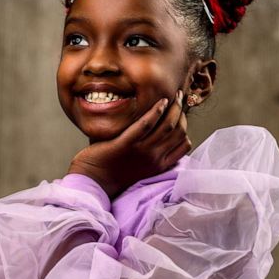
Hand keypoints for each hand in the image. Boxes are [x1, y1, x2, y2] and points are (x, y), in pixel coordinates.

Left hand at [68, 89, 190, 198]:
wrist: (94, 182)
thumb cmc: (114, 173)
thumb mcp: (141, 168)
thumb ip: (152, 155)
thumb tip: (160, 138)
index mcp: (159, 166)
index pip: (184, 145)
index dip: (185, 127)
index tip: (180, 115)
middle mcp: (154, 159)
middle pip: (178, 132)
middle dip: (182, 112)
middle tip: (179, 98)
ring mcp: (141, 151)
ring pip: (167, 126)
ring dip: (174, 107)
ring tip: (174, 96)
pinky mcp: (126, 144)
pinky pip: (146, 124)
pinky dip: (156, 111)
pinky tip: (160, 101)